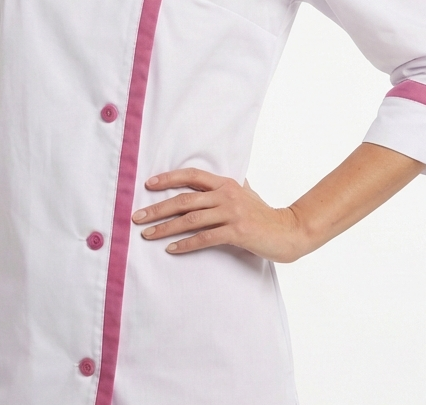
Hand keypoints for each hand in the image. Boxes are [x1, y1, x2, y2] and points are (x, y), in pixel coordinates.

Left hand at [131, 168, 306, 262]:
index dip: (169, 179)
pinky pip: (205, 238)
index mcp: (226, 183)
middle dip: (157, 208)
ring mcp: (232, 212)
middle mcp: (226, 194)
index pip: (191, 176)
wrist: (288, 231)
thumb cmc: (264, 213)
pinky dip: (186, 244)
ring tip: (147, 234)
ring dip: (166, 228)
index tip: (148, 185)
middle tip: (137, 216)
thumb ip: (227, 187)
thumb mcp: (245, 193)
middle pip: (184, 199)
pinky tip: (171, 249)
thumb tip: (212, 181)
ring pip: (190, 219)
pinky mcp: (237, 232)